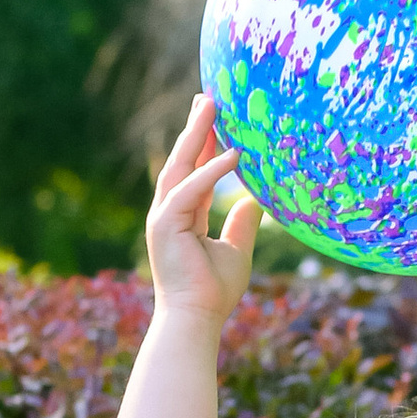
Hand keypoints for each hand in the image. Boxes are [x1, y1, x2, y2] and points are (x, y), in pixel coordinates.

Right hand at [145, 92, 260, 328]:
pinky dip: (210, 172)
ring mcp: (162, 217)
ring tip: (211, 106)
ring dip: (196, 135)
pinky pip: (190, 190)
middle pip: (181, 160)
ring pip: (180, 166)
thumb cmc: (214, 293)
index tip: (213, 116)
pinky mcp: (165, 225)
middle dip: (194, 128)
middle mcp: (168, 212)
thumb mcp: (236, 251)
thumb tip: (254, 201)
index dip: (203, 144)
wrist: (195, 320)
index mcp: (181, 216)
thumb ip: (242, 224)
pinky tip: (231, 154)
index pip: (193, 171)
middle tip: (207, 97)